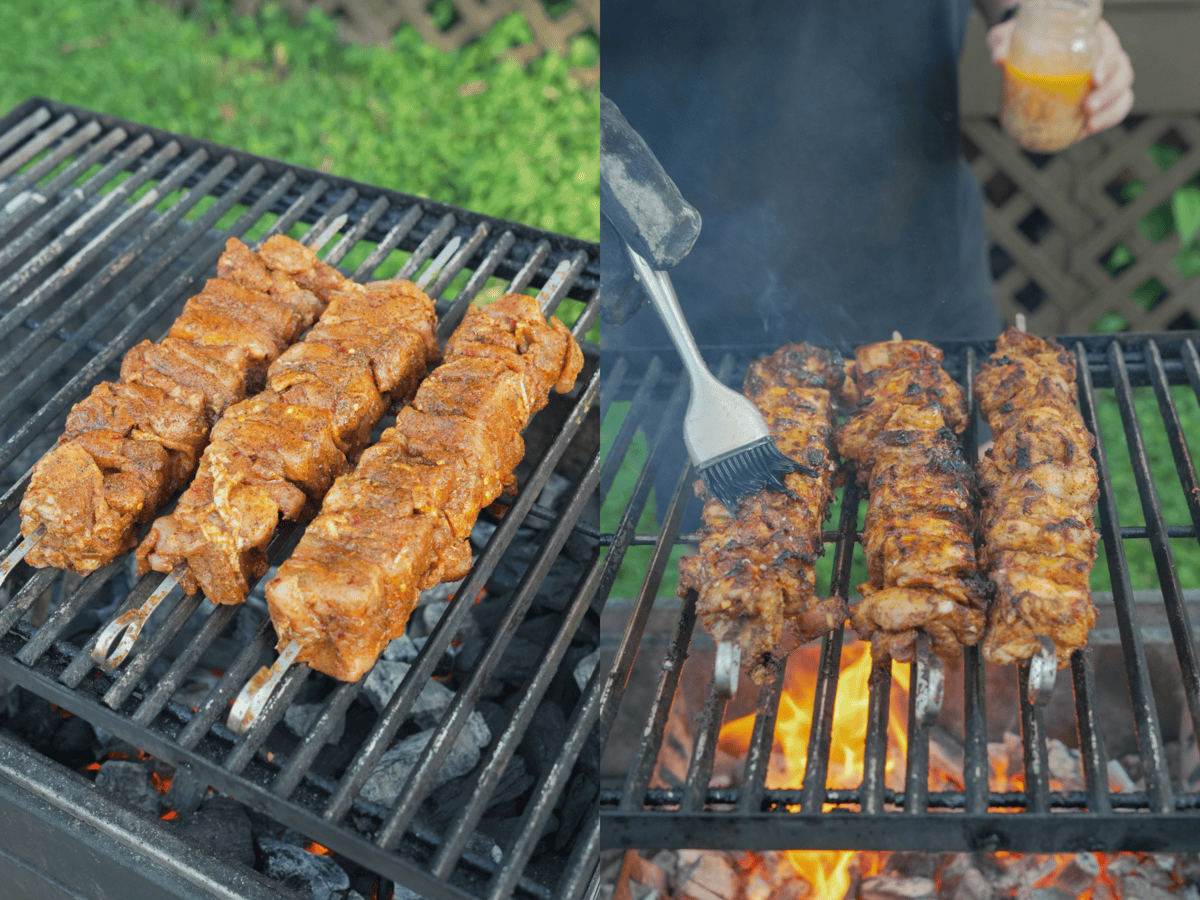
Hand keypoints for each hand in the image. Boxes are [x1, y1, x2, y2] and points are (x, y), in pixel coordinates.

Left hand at [987, 17, 1133, 138]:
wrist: (1020, 50)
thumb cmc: (1018, 37)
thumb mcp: (1007, 35)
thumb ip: (1002, 42)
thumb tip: (999, 59)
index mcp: (1088, 34)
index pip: (1109, 44)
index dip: (1107, 61)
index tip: (1094, 78)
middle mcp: (1102, 52)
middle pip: (1122, 69)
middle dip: (1110, 91)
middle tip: (1088, 107)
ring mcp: (1105, 74)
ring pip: (1123, 89)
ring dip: (1111, 109)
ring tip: (1090, 124)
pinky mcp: (1099, 94)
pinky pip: (1116, 106)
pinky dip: (1109, 119)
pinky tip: (1089, 130)